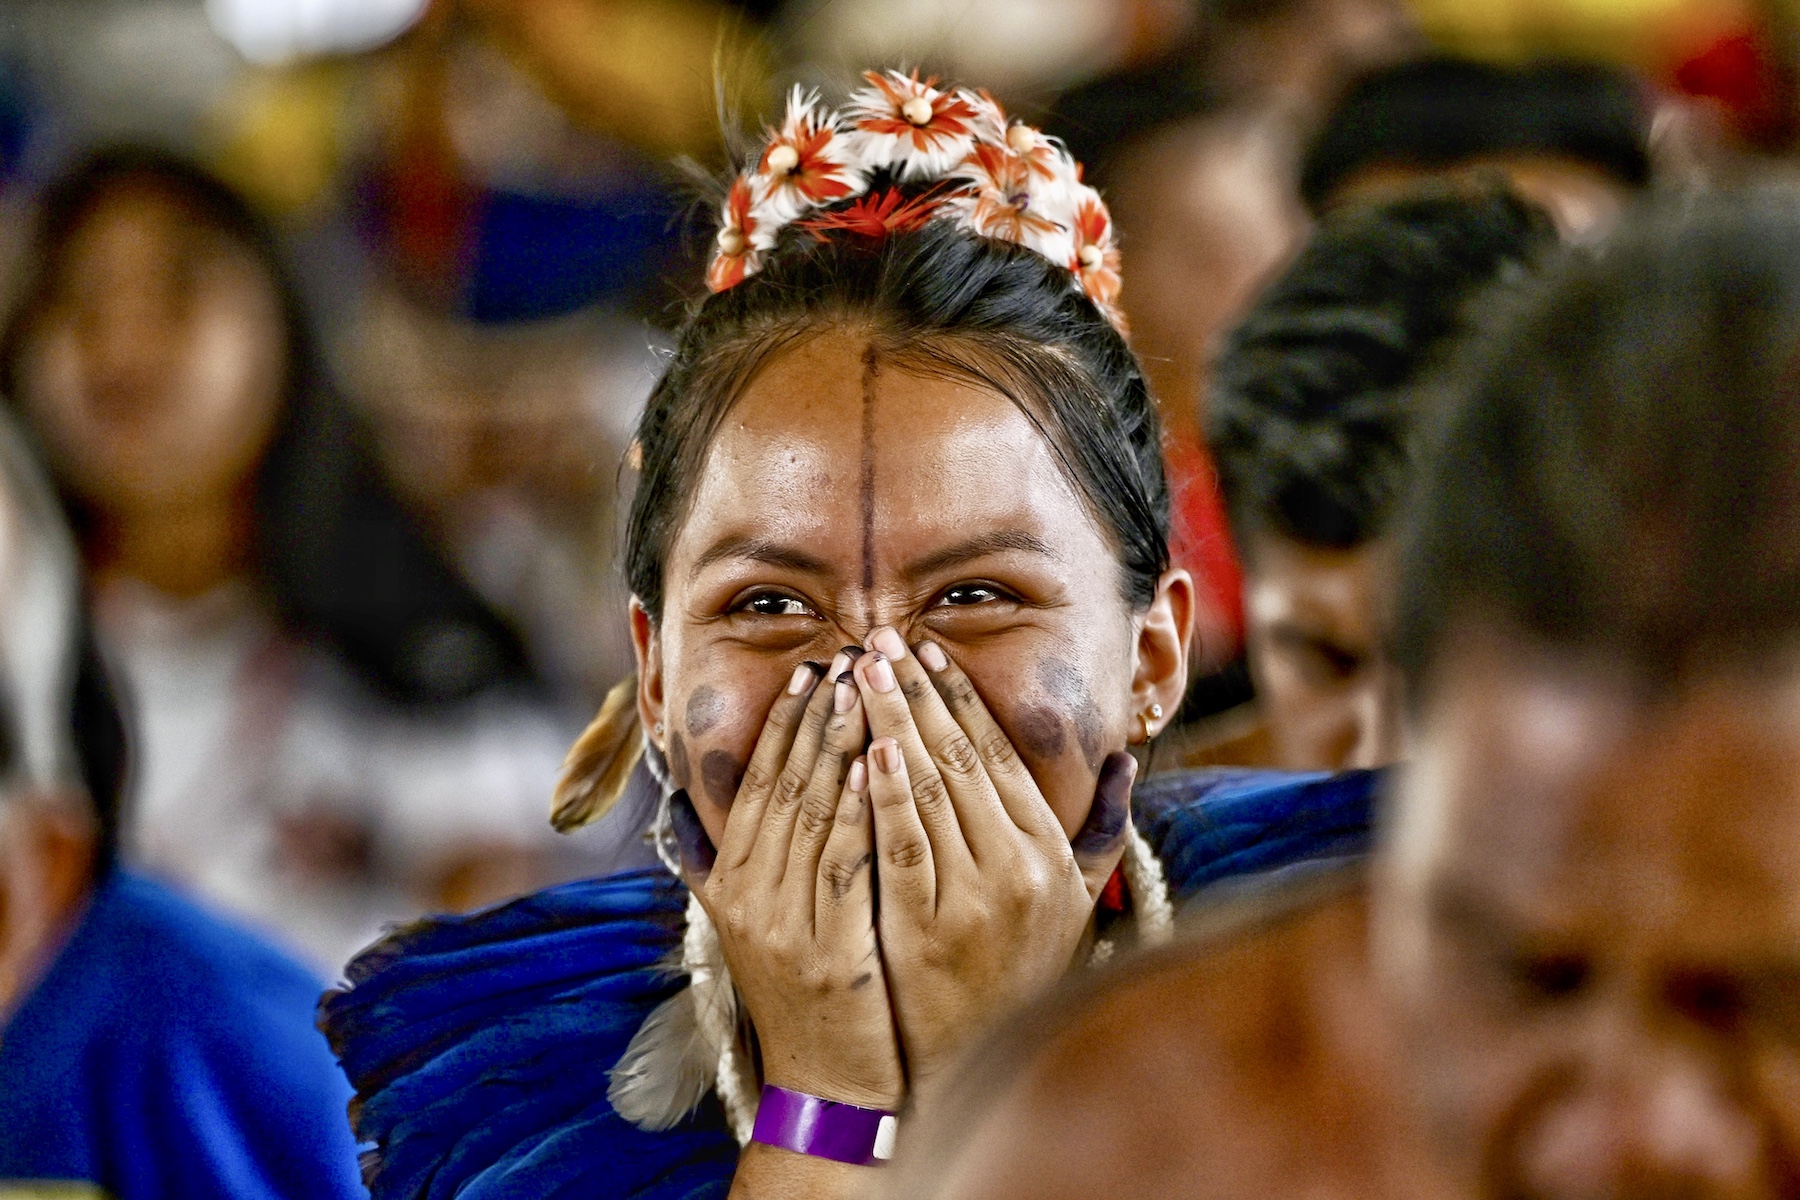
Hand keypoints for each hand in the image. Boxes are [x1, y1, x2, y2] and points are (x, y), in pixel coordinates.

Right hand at [682, 649, 904, 1110]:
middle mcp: (748, 897)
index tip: (810, 672)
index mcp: (732, 884)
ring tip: (863, 690)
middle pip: (782, 787)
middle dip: (815, 718)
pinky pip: (842, 867)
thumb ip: (722, 865)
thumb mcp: (749, 926)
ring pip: (811, 816)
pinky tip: (875, 767)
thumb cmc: (803, 995)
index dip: (782, 725)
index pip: (756, 785)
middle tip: (844, 658)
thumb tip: (681, 804)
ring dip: (837, 746)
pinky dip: (856, 813)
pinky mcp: (826, 952)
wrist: (822, 1083)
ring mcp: (784, 925)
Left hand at [851, 628, 1135, 1097]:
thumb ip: (1097, 832)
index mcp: (1048, 853)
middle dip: (919, 693)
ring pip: (930, 790)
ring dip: (894, 724)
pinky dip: (883, 793)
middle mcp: (1019, 869)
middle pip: (962, 759)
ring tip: (863, 673)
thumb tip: (1125, 761)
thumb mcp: (1074, 906)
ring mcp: (974, 901)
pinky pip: (901, 846)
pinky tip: (864, 749)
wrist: (967, 1069)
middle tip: (882, 640)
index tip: (930, 653)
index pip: (1001, 754)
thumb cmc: (1016, 978)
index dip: (963, 698)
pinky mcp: (926, 930)